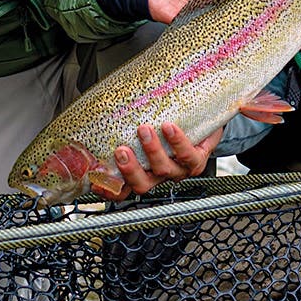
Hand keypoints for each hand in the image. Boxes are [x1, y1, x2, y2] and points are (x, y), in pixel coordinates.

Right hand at [104, 122, 223, 199]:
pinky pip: (186, 155)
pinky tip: (169, 127)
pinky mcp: (197, 160)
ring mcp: (178, 170)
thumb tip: (98, 111)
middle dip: (130, 170)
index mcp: (143, 172)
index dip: (109, 189)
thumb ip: (124, 125)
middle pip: (141, 185)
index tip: (96, 180)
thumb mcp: (145, 126)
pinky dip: (176, 142)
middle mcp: (159, 175)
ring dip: (152, 151)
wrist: (204, 118)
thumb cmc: (170, 123)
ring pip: (163, 170)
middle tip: (121, 152)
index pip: (122, 188)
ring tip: (144, 130)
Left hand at [144, 0, 242, 22]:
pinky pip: (196, 26)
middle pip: (227, 7)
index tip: (256, 0)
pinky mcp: (179, 18)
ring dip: (223, 22)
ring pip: (214, 19)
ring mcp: (192, 7)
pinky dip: (204, 30)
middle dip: (237, 13)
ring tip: (235, 27)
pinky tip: (212, 31)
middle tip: (249, 18)